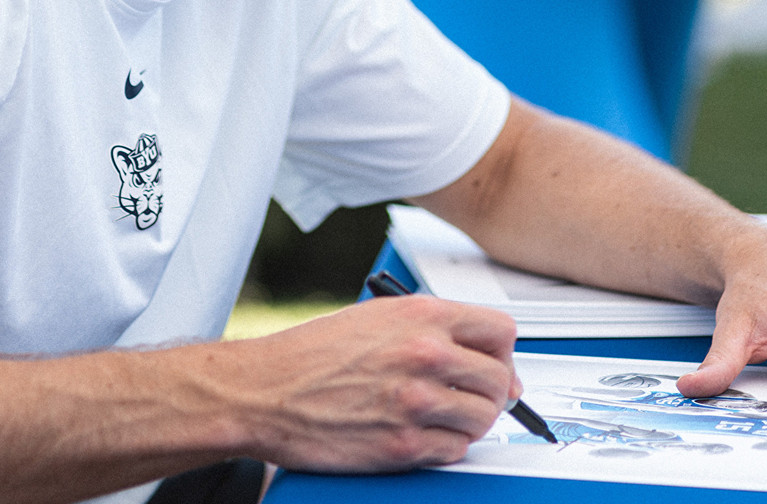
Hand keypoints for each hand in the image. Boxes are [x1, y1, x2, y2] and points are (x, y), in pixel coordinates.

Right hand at [223, 295, 518, 471]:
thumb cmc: (312, 354)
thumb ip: (432, 329)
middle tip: (474, 397)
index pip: (501, 331)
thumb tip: (479, 356)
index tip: (494, 363)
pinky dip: (447, 445)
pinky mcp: (403, 444)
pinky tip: (424, 433)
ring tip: (444, 416)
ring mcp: (416, 401)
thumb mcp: (377, 316)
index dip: (501, 351)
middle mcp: (425, 355)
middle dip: (493, 391)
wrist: (265, 391)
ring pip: (484, 418)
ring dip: (471, 421)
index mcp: (422, 316)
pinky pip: (455, 450)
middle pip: (500, 379)